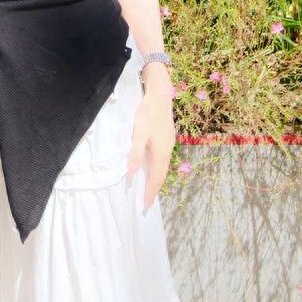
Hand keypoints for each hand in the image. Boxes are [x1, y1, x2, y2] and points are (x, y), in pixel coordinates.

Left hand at [126, 80, 174, 209]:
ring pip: (163, 166)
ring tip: (150, 187)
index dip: (151, 192)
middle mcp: (167, 151)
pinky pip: (163, 159)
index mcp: (160, 154)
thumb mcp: (139, 133)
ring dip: (157, 178)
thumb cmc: (148, 114)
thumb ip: (136, 152)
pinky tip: (153, 165)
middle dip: (155, 188)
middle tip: (148, 201)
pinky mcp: (168, 138)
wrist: (160, 96)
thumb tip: (132, 173)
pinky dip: (158, 167)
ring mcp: (169, 144)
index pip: (156, 179)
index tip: (146, 205)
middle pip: (161, 175)